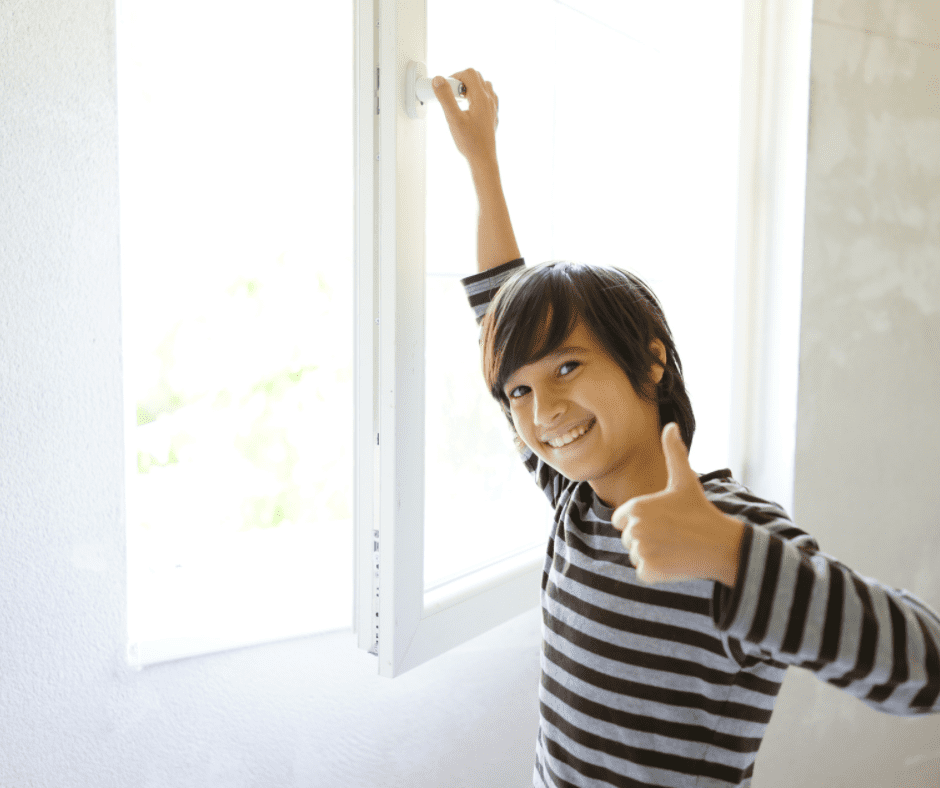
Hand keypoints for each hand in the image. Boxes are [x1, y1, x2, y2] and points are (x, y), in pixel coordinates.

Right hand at [433, 69, 499, 169]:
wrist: (483, 159)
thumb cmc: (470, 143)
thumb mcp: (453, 119)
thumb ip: (445, 98)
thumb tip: (438, 80)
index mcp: (481, 97)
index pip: (469, 73)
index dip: (455, 76)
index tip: (447, 88)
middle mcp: (490, 100)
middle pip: (477, 77)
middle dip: (462, 81)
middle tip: (452, 95)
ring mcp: (493, 108)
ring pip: (484, 87)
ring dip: (471, 88)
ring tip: (460, 101)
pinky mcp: (492, 116)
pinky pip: (488, 98)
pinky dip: (478, 97)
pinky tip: (469, 109)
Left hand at [612, 423, 745, 585]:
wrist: (722, 545)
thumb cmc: (700, 511)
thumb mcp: (685, 480)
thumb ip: (673, 452)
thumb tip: (671, 425)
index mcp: (635, 507)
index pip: (621, 520)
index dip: (640, 521)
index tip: (662, 520)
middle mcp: (634, 529)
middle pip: (628, 539)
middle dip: (647, 538)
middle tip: (672, 534)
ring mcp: (641, 551)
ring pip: (635, 556)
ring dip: (652, 555)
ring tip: (675, 546)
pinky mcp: (649, 572)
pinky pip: (643, 572)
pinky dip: (656, 571)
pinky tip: (675, 561)